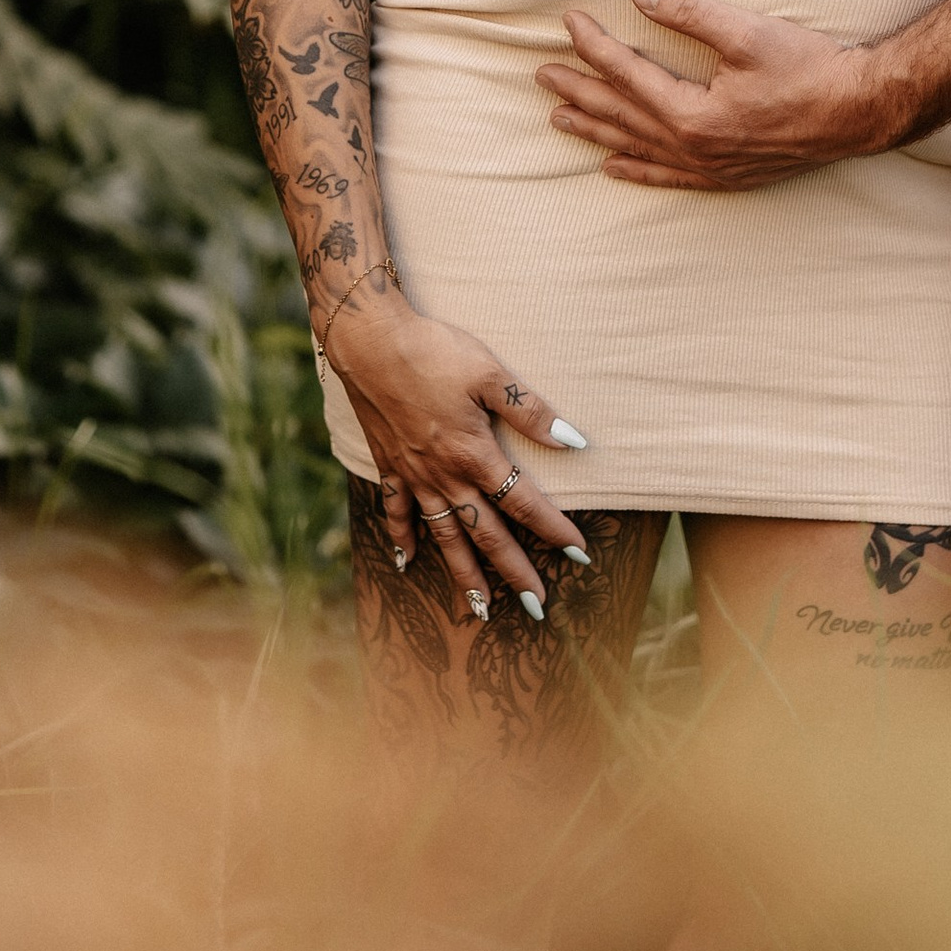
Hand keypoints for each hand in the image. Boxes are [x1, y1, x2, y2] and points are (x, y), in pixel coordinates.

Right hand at [323, 297, 589, 622]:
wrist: (370, 342)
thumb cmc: (434, 351)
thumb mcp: (490, 374)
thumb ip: (531, 412)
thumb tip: (573, 441)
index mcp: (474, 454)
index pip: (524, 502)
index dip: (554, 529)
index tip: (579, 553)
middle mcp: (445, 475)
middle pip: (486, 533)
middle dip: (515, 571)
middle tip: (538, 606)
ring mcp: (414, 476)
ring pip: (443, 536)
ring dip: (463, 573)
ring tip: (479, 608)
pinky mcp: (388, 465)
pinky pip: (395, 512)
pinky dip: (401, 538)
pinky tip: (406, 562)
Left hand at [536, 0, 892, 189]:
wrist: (860, 112)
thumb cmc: (810, 69)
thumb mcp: (749, 31)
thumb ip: (691, 11)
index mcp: (691, 114)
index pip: (627, 73)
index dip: (593, 46)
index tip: (569, 21)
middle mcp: (693, 149)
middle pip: (621, 114)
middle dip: (579, 91)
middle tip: (541, 75)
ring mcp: (709, 167)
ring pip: (637, 148)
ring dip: (596, 130)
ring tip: (559, 119)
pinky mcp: (727, 176)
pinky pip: (668, 178)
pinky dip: (637, 171)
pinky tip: (614, 168)